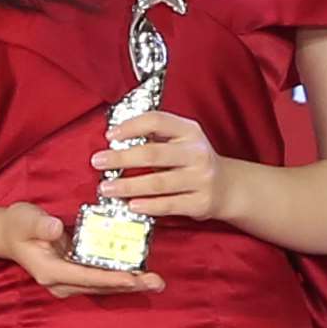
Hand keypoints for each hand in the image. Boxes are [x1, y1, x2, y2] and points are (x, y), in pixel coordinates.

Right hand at [0, 199, 164, 296]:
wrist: (10, 235)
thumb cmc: (18, 226)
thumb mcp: (25, 219)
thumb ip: (39, 224)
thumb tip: (54, 229)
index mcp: (50, 271)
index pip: (86, 276)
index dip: (111, 277)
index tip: (134, 278)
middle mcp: (62, 282)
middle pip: (100, 286)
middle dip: (130, 285)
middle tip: (156, 282)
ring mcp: (69, 282)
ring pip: (104, 286)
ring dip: (130, 284)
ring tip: (156, 281)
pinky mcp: (76, 277)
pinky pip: (102, 279)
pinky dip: (121, 277)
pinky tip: (141, 274)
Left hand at [96, 107, 230, 225]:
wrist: (228, 187)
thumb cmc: (194, 161)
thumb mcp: (183, 140)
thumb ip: (157, 136)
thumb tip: (117, 138)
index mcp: (190, 132)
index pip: (157, 121)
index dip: (131, 126)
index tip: (110, 135)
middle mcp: (197, 153)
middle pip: (153, 154)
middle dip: (122, 158)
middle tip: (98, 161)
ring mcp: (200, 179)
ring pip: (158, 183)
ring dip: (128, 186)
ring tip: (107, 188)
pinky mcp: (200, 202)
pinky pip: (169, 205)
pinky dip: (148, 206)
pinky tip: (131, 205)